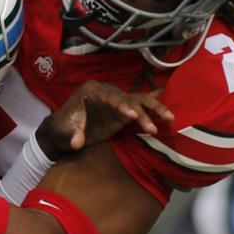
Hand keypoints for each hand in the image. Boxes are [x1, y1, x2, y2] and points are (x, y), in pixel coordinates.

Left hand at [36, 81, 173, 159]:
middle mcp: (107, 92)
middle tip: (151, 126)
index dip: (120, 105)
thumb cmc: (62, 128)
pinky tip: (170, 113)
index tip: (131, 115)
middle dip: (140, 111)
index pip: (108, 96)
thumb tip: (77, 142)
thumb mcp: (64, 132)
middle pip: (127, 98)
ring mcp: (117, 101)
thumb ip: (72, 135)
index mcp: (91, 91)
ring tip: (169, 119)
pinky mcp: (124, 112)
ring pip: (139, 100)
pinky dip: (155, 109)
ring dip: (154, 108)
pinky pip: (142, 107)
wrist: (63, 131)